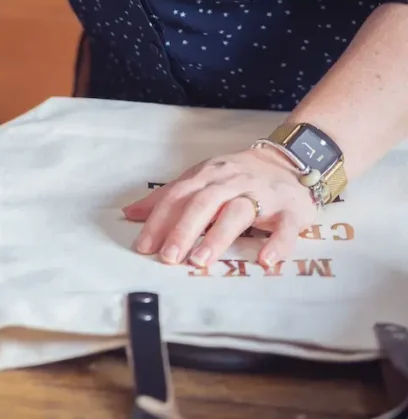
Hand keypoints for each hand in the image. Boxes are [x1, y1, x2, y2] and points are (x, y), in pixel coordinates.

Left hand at [121, 147, 317, 268]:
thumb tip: (130, 213)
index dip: (159, 220)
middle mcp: (232, 182)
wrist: (290, 160)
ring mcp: (263, 194)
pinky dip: (278, 243)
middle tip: (168, 257)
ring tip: (200, 261)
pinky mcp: (291, 209)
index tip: (144, 246)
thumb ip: (168, 197)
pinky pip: (286, 227)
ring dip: (217, 237)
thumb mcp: (200, 179)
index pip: (178, 196)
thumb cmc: (237, 175)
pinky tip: (266, 260)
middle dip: (183, 230)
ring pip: (238, 213)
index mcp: (207, 175)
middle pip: (203, 203)